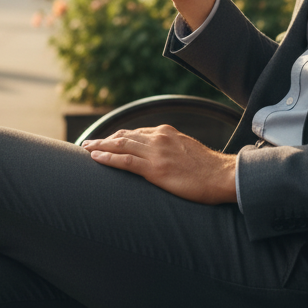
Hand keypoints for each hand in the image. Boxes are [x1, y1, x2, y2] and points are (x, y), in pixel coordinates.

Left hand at [83, 125, 237, 204]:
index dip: (116, 137)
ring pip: (120, 145)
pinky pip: (125, 161)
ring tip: (85, 150)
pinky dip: (107, 158)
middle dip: (103, 140)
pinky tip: (95, 158)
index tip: (104, 142)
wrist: (222, 176)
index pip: (134, 132)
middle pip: (123, 136)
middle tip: (87, 144)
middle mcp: (158, 137)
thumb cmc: (207, 169)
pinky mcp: (155, 168)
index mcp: (166, 132)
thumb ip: (170, 148)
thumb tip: (160, 157)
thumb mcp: (186, 150)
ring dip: (99, 147)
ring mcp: (156, 152)